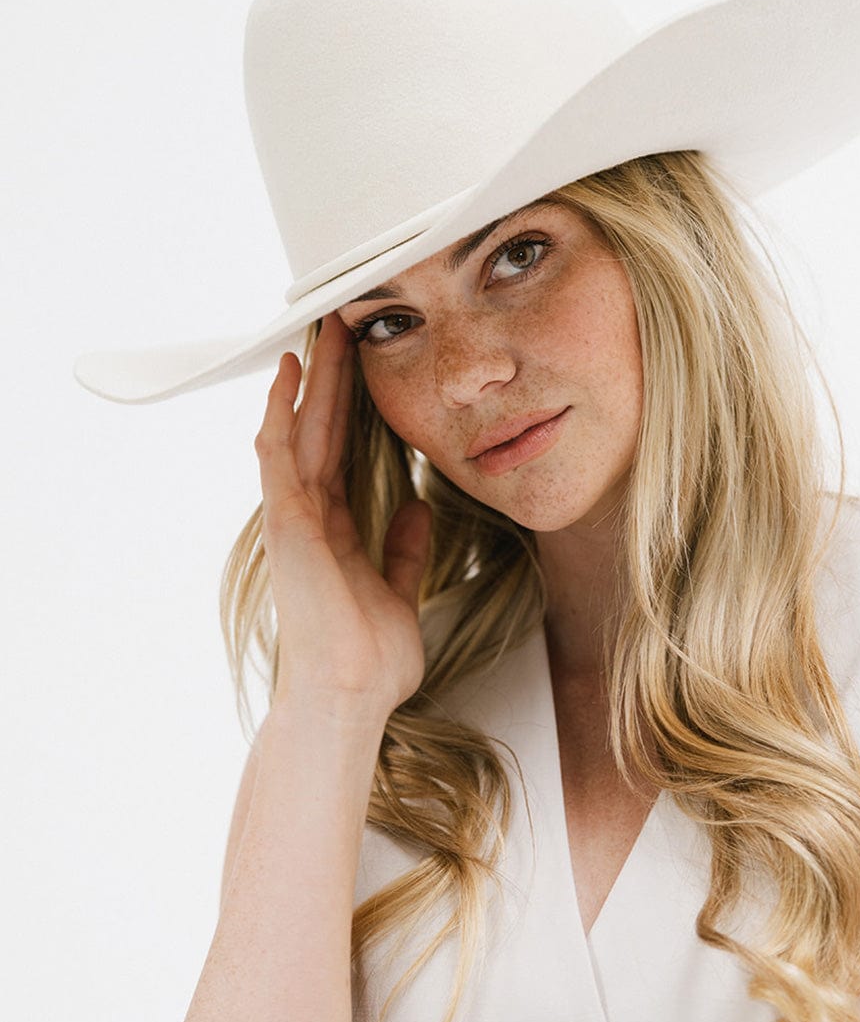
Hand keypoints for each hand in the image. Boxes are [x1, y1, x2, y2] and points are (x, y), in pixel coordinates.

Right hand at [254, 315, 430, 719]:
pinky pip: (278, 455)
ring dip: (308, 380)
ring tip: (319, 329)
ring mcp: (294, 517)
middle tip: (343, 323)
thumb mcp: (401, 590)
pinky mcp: (286, 523)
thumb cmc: (370, 658)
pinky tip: (289, 374)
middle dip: (332, 375)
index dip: (350, 404)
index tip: (364, 362)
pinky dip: (280, 412)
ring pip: (298, 429)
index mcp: (337, 528)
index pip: (341, 449)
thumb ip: (405, 550)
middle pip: (321, 428)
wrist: (351, 698)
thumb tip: (419, 510)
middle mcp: (311, 515)